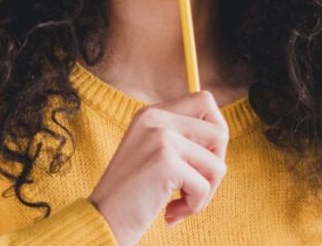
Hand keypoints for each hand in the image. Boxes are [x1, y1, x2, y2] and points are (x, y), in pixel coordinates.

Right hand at [88, 89, 228, 244]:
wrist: (100, 221)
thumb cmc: (132, 195)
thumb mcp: (152, 153)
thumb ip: (181, 137)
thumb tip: (221, 134)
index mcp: (153, 112)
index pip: (205, 100)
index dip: (215, 131)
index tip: (200, 160)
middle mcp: (157, 117)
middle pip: (219, 130)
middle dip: (216, 163)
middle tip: (195, 184)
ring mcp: (160, 136)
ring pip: (217, 162)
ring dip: (206, 191)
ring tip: (180, 203)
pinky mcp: (164, 161)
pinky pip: (204, 186)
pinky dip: (193, 206)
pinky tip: (170, 213)